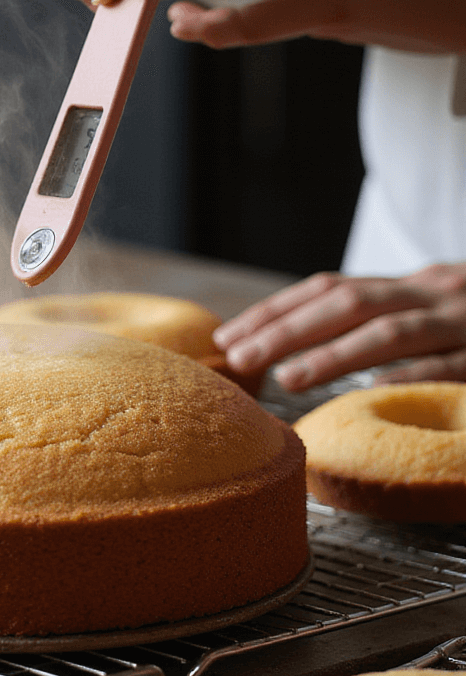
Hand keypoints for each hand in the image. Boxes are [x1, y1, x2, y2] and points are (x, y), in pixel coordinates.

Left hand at [168, 0, 465, 53]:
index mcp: (327, 6)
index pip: (250, 26)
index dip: (207, 27)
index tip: (173, 23)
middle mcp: (332, 24)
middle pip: (265, 24)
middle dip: (222, 19)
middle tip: (181, 11)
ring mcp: (353, 24)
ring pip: (297, 10)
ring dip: (263, 3)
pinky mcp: (370, 16)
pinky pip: (326, 3)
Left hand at [216, 266, 465, 390]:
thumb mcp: (437, 313)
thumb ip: (387, 326)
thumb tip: (308, 347)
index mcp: (416, 286)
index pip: (331, 288)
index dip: (277, 309)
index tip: (231, 335)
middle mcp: (436, 294)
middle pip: (349, 302)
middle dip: (288, 327)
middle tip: (241, 357)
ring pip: (392, 331)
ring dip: (337, 352)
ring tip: (291, 376)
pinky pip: (450, 363)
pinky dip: (413, 372)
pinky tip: (375, 388)